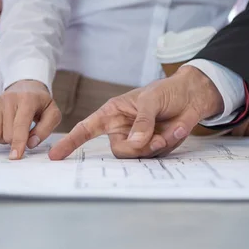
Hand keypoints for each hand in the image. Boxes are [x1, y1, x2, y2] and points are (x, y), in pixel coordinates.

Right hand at [0, 80, 61, 159]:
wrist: (26, 87)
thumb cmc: (40, 104)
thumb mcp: (52, 113)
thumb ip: (45, 129)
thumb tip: (30, 144)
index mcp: (27, 99)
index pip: (20, 125)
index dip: (18, 143)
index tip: (16, 157)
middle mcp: (8, 99)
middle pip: (6, 134)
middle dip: (15, 140)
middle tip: (22, 132)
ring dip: (2, 138)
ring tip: (11, 129)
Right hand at [49, 66, 224, 159]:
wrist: (193, 96)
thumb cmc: (166, 91)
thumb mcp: (150, 100)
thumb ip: (142, 122)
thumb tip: (134, 144)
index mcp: (112, 113)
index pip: (86, 129)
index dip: (71, 143)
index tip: (56, 155)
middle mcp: (122, 128)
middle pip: (118, 151)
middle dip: (136, 149)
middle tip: (154, 140)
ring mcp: (138, 140)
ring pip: (138, 156)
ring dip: (155, 146)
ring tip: (168, 132)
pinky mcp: (155, 147)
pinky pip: (157, 155)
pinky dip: (169, 144)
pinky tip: (176, 130)